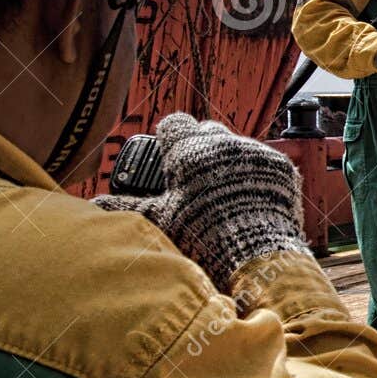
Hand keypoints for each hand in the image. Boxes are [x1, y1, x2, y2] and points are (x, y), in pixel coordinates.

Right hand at [94, 114, 308, 289]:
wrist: (256, 253)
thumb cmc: (202, 235)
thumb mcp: (161, 220)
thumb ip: (128, 206)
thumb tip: (95, 204)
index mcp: (189, 149)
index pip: (174, 124)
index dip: (170, 139)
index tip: (169, 156)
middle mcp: (223, 142)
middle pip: (207, 131)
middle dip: (200, 148)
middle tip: (196, 178)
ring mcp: (255, 152)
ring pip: (237, 146)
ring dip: (228, 161)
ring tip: (223, 192)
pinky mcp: (280, 167)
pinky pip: (264, 162)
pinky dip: (255, 175)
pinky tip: (249, 197)